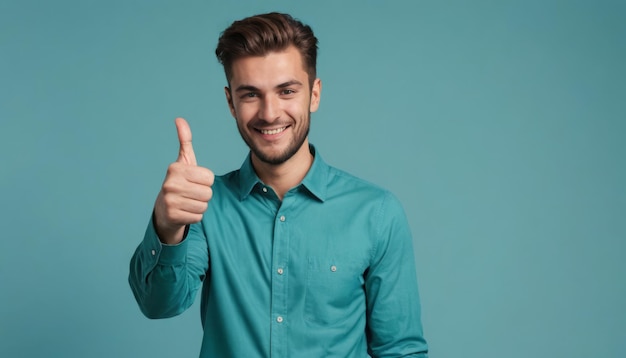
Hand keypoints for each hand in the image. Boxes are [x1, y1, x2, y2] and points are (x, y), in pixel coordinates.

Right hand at [153, 117, 213, 243]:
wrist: (164, 210)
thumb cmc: (179, 182)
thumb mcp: (183, 161)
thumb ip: (185, 141)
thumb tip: (179, 119)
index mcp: (175, 168)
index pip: (209, 177)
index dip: (205, 180)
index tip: (193, 180)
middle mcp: (170, 184)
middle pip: (208, 192)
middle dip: (203, 194)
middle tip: (191, 193)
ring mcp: (170, 201)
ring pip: (204, 205)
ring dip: (200, 205)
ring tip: (188, 201)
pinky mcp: (173, 216)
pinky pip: (199, 217)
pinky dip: (195, 216)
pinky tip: (185, 211)